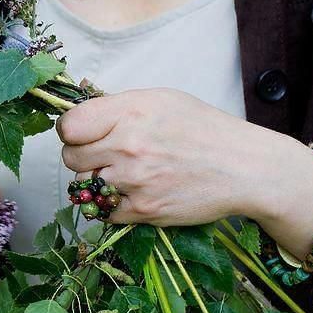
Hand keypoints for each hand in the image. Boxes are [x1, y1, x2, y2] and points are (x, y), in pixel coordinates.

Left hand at [57, 89, 312, 252]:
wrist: (244, 167)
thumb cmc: (203, 129)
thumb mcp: (160, 100)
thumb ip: (117, 108)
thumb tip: (79, 119)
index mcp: (128, 112)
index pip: (68, 127)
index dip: (72, 132)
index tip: (83, 135)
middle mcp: (126, 145)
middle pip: (71, 158)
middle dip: (84, 157)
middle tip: (106, 156)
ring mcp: (133, 180)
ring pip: (85, 186)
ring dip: (98, 182)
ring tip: (125, 173)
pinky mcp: (142, 210)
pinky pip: (104, 211)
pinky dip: (114, 205)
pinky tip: (135, 192)